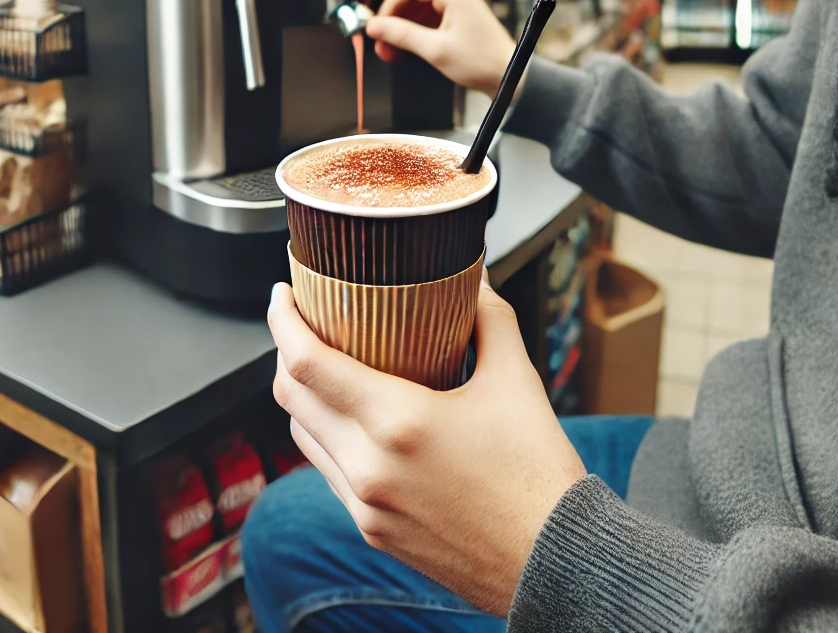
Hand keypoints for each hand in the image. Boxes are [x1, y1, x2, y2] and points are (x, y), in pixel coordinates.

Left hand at [268, 280, 586, 615]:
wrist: (554, 561)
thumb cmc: (539, 475)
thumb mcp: (516, 381)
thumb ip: (489, 319)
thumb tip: (472, 277)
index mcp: (398, 423)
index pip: (306, 363)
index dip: (283, 320)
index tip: (283, 293)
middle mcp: (368, 467)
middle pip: (291, 397)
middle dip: (286, 351)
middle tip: (301, 321)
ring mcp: (365, 505)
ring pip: (304, 436)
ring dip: (302, 396)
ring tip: (322, 366)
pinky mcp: (373, 530)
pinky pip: (329, 472)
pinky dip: (327, 437)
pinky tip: (351, 420)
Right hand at [365, 0, 515, 96]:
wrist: (508, 78)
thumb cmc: (481, 62)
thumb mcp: (435, 49)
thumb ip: (402, 35)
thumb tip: (375, 26)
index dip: (390, 5)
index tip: (378, 24)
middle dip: (395, 22)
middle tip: (381, 42)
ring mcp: (460, 9)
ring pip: (420, 12)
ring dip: (404, 30)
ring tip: (391, 51)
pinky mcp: (460, 22)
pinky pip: (431, 22)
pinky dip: (416, 35)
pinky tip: (406, 50)